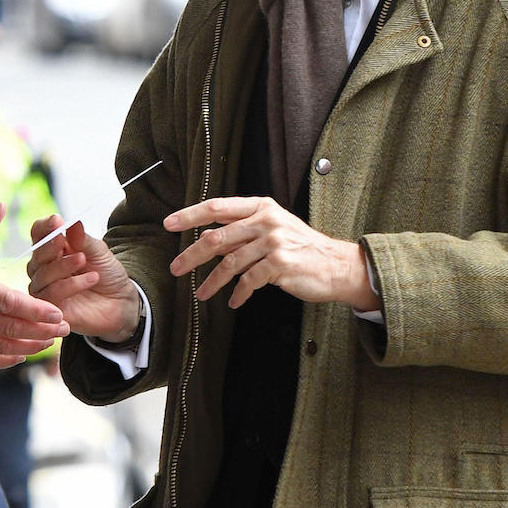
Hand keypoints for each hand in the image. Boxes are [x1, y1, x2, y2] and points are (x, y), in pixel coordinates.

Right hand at [0, 204, 69, 368]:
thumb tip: (2, 207)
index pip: (10, 303)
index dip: (36, 311)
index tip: (58, 313)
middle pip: (11, 328)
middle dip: (42, 331)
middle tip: (65, 329)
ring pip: (0, 346)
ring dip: (28, 347)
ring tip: (50, 342)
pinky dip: (2, 361)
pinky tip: (19, 357)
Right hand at [27, 214, 140, 343]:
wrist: (121, 301)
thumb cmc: (106, 273)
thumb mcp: (99, 252)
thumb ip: (83, 240)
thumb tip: (72, 223)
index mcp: (54, 249)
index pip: (39, 233)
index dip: (44, 226)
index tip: (56, 220)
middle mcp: (44, 268)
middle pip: (37, 254)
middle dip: (50, 246)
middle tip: (65, 241)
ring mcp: (45, 288)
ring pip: (42, 275)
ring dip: (63, 266)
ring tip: (83, 260)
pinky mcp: (50, 308)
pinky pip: (51, 295)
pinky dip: (71, 285)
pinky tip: (91, 279)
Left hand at [164, 196, 379, 311]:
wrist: (337, 266)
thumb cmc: (302, 249)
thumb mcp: (274, 229)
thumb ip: (244, 231)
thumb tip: (208, 238)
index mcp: (262, 207)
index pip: (218, 206)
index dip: (191, 215)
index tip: (169, 224)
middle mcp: (266, 220)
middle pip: (217, 237)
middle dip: (192, 255)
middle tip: (176, 269)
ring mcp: (274, 242)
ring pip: (230, 263)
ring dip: (212, 282)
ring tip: (202, 294)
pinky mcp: (280, 264)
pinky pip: (248, 281)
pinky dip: (238, 294)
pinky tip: (234, 301)